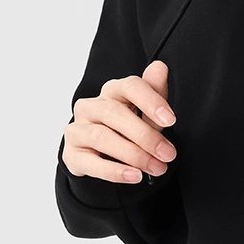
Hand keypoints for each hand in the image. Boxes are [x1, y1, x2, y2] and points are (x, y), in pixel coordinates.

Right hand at [62, 60, 176, 183]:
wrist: (100, 155)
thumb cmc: (126, 129)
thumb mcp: (146, 114)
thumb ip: (154, 94)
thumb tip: (160, 67)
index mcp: (111, 91)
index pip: (129, 86)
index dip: (150, 101)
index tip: (170, 120)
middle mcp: (90, 106)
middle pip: (115, 113)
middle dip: (145, 135)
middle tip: (168, 153)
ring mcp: (78, 129)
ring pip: (103, 137)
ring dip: (134, 155)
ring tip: (156, 167)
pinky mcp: (72, 154)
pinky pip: (92, 162)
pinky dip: (114, 171)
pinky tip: (134, 176)